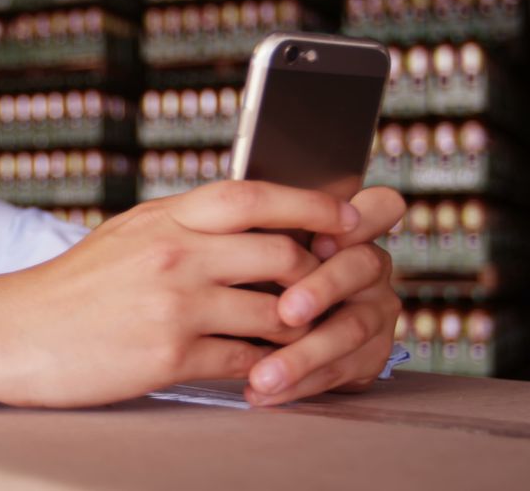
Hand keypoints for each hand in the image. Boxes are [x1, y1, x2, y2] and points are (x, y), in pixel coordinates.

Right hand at [0, 181, 362, 407]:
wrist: (11, 332)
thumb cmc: (70, 287)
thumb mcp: (127, 235)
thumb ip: (184, 226)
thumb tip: (246, 224)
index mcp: (165, 217)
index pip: (254, 194)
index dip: (311, 202)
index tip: (348, 216)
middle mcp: (175, 253)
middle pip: (282, 255)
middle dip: (319, 276)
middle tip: (332, 290)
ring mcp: (174, 305)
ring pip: (275, 313)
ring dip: (300, 330)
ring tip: (306, 337)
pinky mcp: (169, 356)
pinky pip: (246, 362)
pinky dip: (267, 370)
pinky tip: (268, 373)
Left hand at [245, 186, 406, 405]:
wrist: (246, 329)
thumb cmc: (246, 272)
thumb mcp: (247, 244)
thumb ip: (253, 231)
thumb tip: (219, 226)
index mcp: (346, 229)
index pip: (380, 207)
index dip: (363, 218)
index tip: (323, 239)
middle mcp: (368, 266)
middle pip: (361, 267)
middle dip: (323, 288)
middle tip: (287, 312)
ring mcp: (374, 311)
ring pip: (351, 329)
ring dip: (304, 354)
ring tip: (263, 374)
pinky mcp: (369, 356)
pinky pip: (339, 370)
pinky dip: (297, 384)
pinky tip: (262, 392)